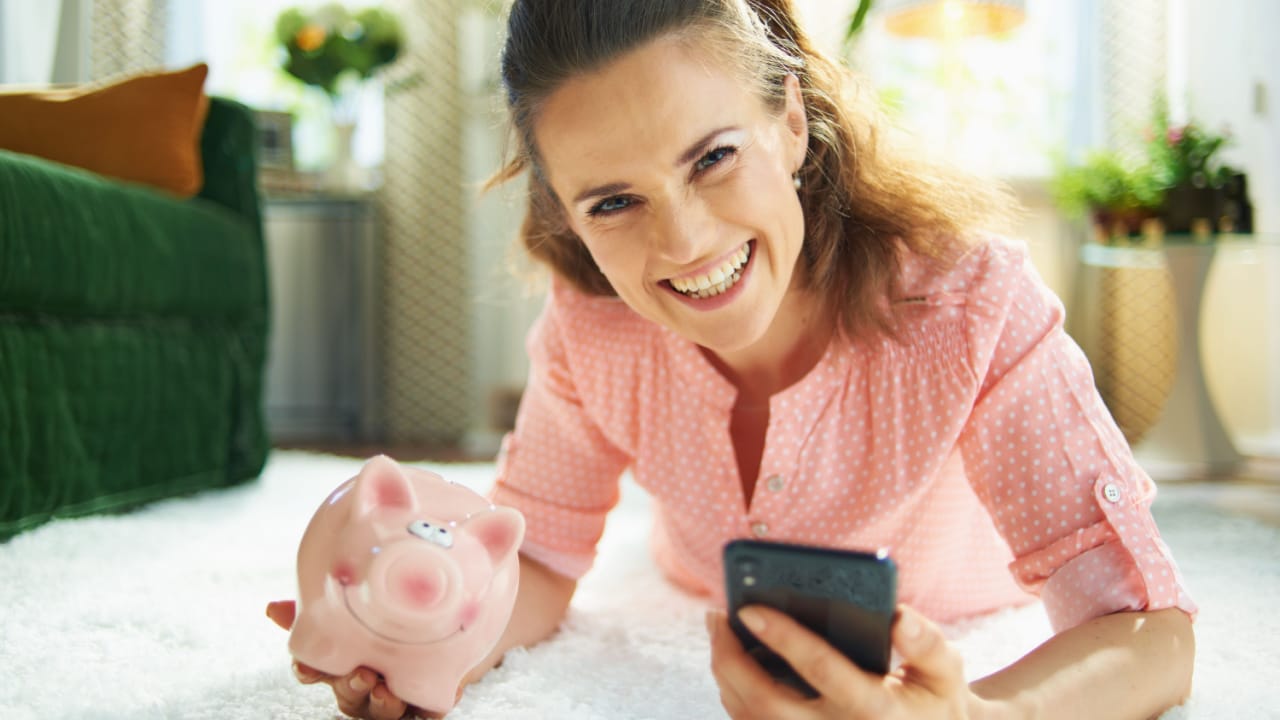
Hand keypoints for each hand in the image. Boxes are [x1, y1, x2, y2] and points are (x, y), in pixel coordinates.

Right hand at [266, 599, 446, 719]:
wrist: (442, 615)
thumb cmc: (389, 613)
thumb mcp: (355, 602)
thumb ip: (320, 603)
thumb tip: (271, 608)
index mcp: (342, 660)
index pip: (315, 671)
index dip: (308, 671)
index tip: (305, 665)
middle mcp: (363, 681)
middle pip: (347, 696)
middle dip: (351, 687)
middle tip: (361, 673)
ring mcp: (393, 693)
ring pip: (380, 710)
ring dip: (380, 704)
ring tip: (385, 691)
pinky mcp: (429, 698)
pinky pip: (425, 711)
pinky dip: (422, 708)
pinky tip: (419, 698)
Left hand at [707, 603, 992, 718]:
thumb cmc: (932, 701)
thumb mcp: (945, 674)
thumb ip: (928, 644)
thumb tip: (897, 615)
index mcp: (876, 712)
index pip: (822, 671)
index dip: (784, 637)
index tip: (750, 608)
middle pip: (766, 703)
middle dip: (730, 658)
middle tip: (716, 615)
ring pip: (750, 719)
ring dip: (725, 674)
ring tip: (718, 629)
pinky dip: (732, 694)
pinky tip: (731, 661)